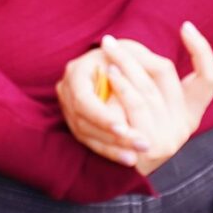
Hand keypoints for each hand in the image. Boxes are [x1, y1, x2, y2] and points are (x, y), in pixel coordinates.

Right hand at [57, 49, 147, 165]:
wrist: (110, 61)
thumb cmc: (124, 55)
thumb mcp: (132, 53)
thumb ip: (140, 67)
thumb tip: (146, 89)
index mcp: (76, 72)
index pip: (83, 100)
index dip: (102, 116)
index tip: (123, 128)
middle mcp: (67, 91)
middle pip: (84, 121)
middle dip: (112, 137)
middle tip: (141, 145)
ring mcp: (69, 109)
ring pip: (86, 135)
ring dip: (112, 148)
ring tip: (136, 157)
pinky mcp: (77, 122)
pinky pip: (90, 141)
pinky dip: (109, 151)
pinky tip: (128, 159)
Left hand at [94, 25, 212, 176]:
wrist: (124, 177)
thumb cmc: (135, 133)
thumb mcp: (154, 110)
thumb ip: (156, 87)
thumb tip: (149, 52)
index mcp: (192, 113)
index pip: (210, 79)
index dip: (202, 52)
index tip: (187, 27)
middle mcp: (185, 125)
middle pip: (166, 76)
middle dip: (138, 53)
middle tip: (113, 39)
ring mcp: (169, 137)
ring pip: (147, 90)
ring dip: (125, 66)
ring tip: (108, 52)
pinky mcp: (150, 145)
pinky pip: (135, 108)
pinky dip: (122, 87)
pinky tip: (109, 74)